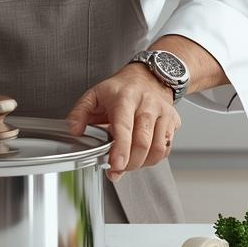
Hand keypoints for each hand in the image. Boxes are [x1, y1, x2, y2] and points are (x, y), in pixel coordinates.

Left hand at [66, 65, 181, 181]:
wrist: (149, 76)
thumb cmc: (122, 88)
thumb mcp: (95, 94)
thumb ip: (80, 112)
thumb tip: (74, 130)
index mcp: (125, 98)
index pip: (124, 127)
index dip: (121, 149)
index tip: (116, 165)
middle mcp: (147, 105)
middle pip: (142, 143)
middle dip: (130, 164)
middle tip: (117, 170)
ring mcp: (163, 113)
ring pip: (157, 149)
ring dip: (142, 163)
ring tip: (128, 164)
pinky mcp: (173, 122)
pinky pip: (166, 148)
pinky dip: (153, 159)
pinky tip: (142, 156)